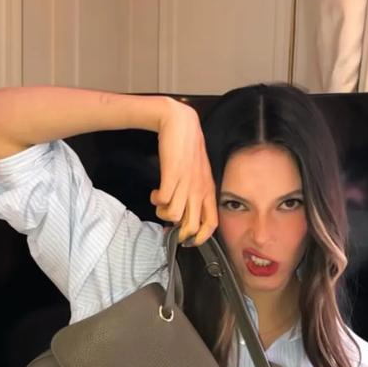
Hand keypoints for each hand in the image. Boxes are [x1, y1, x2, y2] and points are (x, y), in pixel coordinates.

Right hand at [150, 99, 216, 246]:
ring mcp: (186, 183)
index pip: (211, 223)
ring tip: (160, 203)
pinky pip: (164, 200)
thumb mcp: (200, 174)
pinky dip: (156, 200)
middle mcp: (199, 190)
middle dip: (178, 232)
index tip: (189, 241)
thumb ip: (196, 192)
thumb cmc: (189, 150)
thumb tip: (186, 212)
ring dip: (163, 213)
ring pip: (175, 215)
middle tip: (169, 225)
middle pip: (191, 225)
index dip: (200, 237)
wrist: (181, 125)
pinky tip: (156, 192)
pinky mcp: (172, 175)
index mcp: (208, 190)